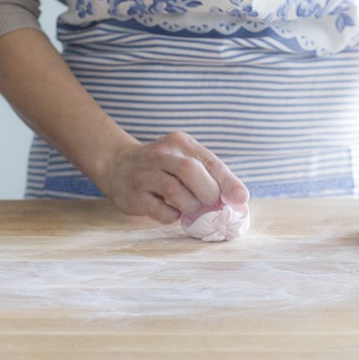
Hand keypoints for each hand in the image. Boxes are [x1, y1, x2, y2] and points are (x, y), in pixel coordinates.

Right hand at [100, 131, 249, 224]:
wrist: (117, 165)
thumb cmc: (163, 166)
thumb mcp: (184, 159)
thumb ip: (209, 174)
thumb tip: (238, 199)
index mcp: (180, 143)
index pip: (209, 161)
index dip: (228, 181)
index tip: (241, 199)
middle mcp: (161, 155)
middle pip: (190, 171)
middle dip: (207, 192)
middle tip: (210, 203)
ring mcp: (145, 174)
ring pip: (174, 191)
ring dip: (190, 206)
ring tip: (191, 208)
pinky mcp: (134, 195)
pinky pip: (160, 211)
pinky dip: (172, 216)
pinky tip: (172, 212)